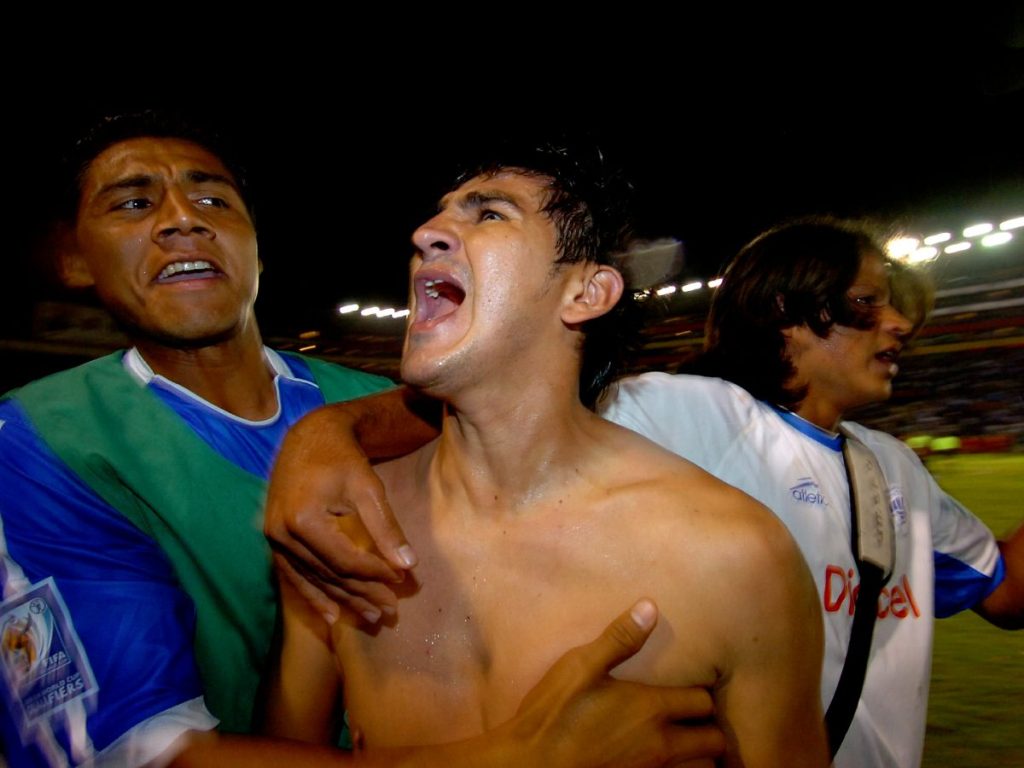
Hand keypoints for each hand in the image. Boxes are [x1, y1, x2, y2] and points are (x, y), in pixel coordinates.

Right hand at [265, 404, 414, 623]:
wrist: (309, 437)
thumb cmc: (343, 459)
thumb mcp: (369, 488)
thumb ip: (386, 528)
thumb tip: (408, 565)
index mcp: (303, 519)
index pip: (346, 560)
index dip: (375, 575)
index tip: (401, 582)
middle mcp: (282, 533)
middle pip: (329, 574)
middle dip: (363, 593)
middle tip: (390, 611)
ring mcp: (273, 538)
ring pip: (313, 579)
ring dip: (343, 600)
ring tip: (370, 618)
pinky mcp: (273, 539)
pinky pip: (293, 575)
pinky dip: (313, 596)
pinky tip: (332, 616)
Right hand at [511, 598, 724, 767]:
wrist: (530, 764)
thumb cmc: (555, 713)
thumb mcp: (581, 665)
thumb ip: (619, 638)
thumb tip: (650, 606)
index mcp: (652, 709)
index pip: (704, 702)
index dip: (703, 693)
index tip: (692, 685)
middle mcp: (660, 744)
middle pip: (713, 741)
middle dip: (710, 728)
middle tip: (695, 715)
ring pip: (699, 766)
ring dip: (697, 752)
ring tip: (684, 737)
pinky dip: (675, 767)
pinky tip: (653, 754)